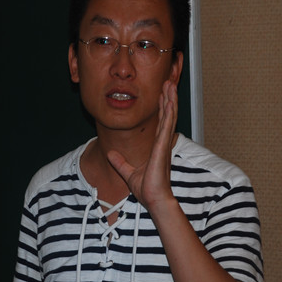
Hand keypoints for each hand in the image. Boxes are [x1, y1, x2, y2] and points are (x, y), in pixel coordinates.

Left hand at [107, 80, 177, 210]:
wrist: (154, 199)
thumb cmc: (147, 189)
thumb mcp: (128, 172)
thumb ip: (120, 162)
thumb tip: (110, 153)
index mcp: (156, 147)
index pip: (160, 123)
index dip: (161, 108)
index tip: (161, 95)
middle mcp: (162, 143)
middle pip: (167, 115)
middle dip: (167, 98)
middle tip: (168, 82)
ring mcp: (164, 144)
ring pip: (169, 115)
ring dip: (170, 98)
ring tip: (170, 83)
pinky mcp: (162, 146)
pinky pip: (167, 124)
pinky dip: (169, 110)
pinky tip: (169, 99)